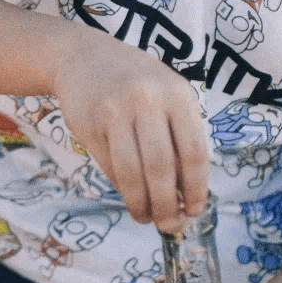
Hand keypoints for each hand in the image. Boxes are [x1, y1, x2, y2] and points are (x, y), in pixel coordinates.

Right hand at [54, 38, 207, 231]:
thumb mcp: (167, 97)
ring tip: (145, 217)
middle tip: (169, 225)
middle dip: (167, 205)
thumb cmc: (137, 83)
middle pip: (162, 167)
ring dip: (141, 203)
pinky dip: (121, 188)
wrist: (85, 56)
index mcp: (178, 95)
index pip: (194, 152)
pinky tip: (129, 196)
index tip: (195, 211)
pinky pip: (109, 166)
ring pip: (132, 172)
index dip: (197, 189)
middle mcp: (148, 100)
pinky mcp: (89, 123)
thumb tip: (187, 195)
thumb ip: (180, 136)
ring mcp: (115, 110)